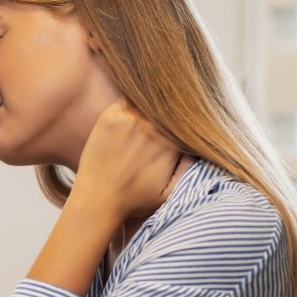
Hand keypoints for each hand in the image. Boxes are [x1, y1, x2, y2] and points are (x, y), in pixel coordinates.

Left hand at [70, 97, 184, 223]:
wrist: (98, 200)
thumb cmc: (134, 201)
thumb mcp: (170, 194)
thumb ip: (188, 169)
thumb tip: (197, 146)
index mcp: (171, 144)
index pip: (183, 122)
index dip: (183, 119)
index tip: (181, 119)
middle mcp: (153, 129)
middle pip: (168, 108)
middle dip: (170, 107)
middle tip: (167, 108)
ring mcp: (131, 120)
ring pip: (148, 99)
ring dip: (152, 99)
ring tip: (154, 103)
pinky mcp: (111, 117)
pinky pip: (127, 97)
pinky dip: (134, 95)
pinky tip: (137, 96)